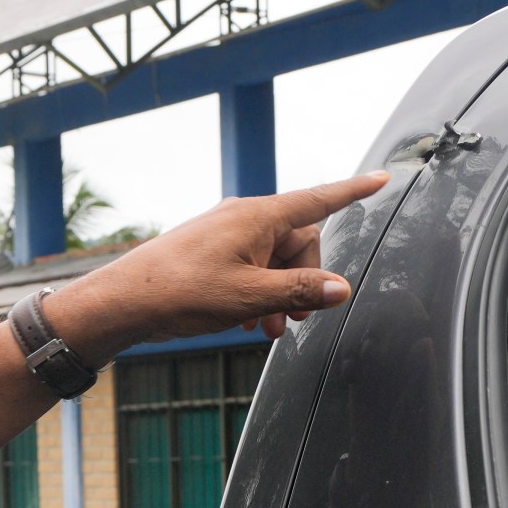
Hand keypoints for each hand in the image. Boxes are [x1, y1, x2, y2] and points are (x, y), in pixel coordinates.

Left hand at [45, 172, 390, 360]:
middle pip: (299, 245)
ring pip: (275, 263)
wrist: (125, 302)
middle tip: (291, 320)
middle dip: (302, 284)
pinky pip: (251, 270)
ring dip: (279, 296)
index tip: (382, 179)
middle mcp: (244, 219)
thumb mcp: (249, 297)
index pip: (318, 199)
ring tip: (265, 328)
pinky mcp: (212, 254)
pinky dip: (257, 295)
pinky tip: (246, 323)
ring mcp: (226, 236)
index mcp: (257, 216)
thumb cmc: (180, 292)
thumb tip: (341, 289)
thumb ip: (300, 292)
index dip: (353, 192)